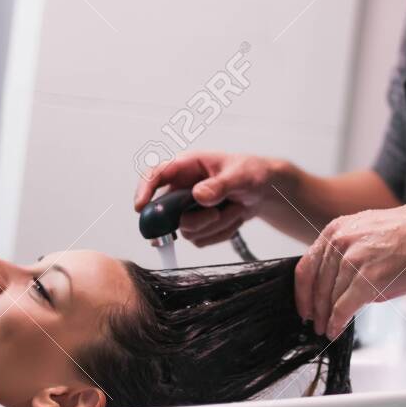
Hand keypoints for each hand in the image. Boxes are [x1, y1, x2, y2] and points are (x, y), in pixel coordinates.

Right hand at [133, 151, 280, 247]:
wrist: (264, 191)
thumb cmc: (251, 173)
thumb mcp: (241, 175)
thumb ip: (220, 185)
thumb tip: (199, 195)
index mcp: (186, 166)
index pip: (155, 174)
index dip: (144, 190)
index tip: (141, 208)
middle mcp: (182, 188)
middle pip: (167, 214)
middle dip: (195, 219)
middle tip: (217, 213)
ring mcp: (187, 209)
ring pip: (187, 230)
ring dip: (216, 225)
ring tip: (235, 208)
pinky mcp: (197, 225)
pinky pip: (201, 239)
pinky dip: (222, 232)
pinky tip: (233, 217)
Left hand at [295, 202, 405, 339]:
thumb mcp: (368, 230)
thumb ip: (348, 252)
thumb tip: (338, 282)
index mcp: (337, 228)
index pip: (306, 265)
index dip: (302, 291)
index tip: (303, 305)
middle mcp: (340, 242)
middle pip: (316, 285)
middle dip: (314, 309)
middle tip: (314, 322)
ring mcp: (352, 261)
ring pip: (329, 298)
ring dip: (326, 318)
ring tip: (326, 329)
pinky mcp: (367, 280)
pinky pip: (344, 308)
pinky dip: (337, 323)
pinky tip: (336, 330)